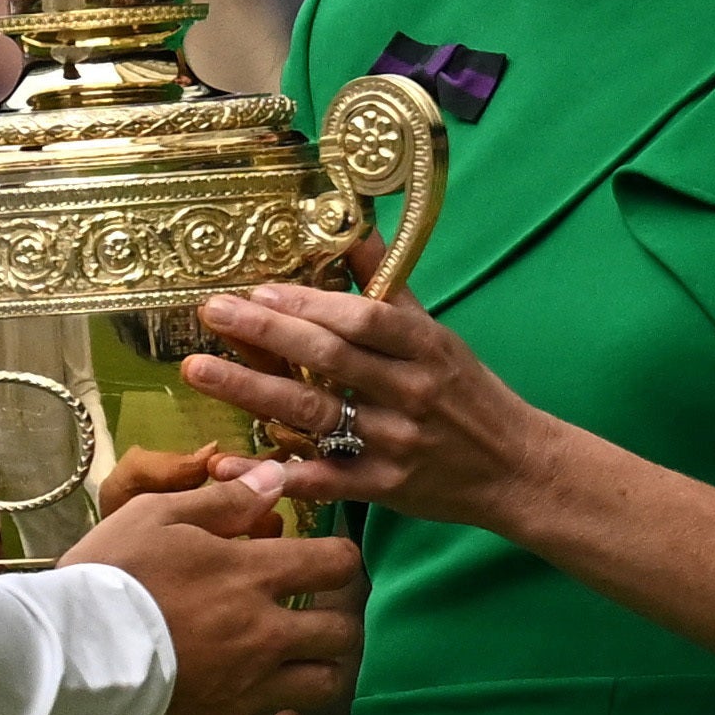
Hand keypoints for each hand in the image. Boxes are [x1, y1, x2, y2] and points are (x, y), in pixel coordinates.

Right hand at [62, 471, 361, 714]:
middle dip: (333, 620)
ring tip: (293, 665)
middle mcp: (267, 634)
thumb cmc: (108, 577)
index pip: (337, 564)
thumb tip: (277, 478)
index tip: (322, 563)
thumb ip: (223, 500)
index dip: (338, 560)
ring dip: (317, 671)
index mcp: (254, 576)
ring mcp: (252, 691)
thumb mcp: (155, 517)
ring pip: (325, 686)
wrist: (68, 657)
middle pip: (342, 632)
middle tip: (309, 617)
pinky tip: (266, 713)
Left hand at [184, 281, 552, 528]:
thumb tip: (351, 227)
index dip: (308, 304)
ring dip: (251, 392)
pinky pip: (321, 479)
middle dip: (265, 335)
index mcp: (425, 347)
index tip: (258, 290)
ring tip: (200, 370)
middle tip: (211, 314)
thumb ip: (387, 286)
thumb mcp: (437, 332)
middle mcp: (410, 392)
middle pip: (328, 360)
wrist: (515, 467)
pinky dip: (276, 471)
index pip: (360, 320)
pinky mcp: (384, 487)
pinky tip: (230, 460)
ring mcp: (395, 442)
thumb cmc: (468, 392)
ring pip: (314, 415)